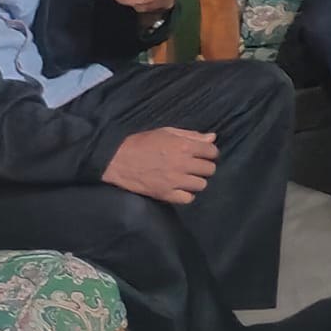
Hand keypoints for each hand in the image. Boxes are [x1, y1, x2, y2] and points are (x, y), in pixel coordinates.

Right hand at [101, 127, 217, 203]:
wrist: (117, 160)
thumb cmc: (142, 143)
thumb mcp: (167, 132)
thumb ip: (191, 135)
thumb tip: (213, 137)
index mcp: (184, 146)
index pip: (212, 151)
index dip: (210, 152)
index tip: (204, 154)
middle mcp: (182, 163)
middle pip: (210, 169)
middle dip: (205, 166)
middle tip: (195, 166)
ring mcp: (174, 180)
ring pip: (201, 185)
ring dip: (196, 181)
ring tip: (187, 177)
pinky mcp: (165, 194)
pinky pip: (188, 198)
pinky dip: (186, 194)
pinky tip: (180, 188)